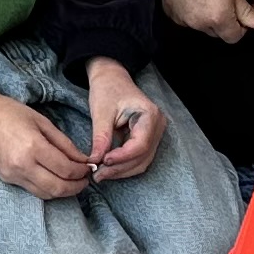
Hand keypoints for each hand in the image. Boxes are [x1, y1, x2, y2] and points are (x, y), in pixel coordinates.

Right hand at [0, 74, 92, 197]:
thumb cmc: (9, 112)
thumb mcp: (41, 121)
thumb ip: (64, 143)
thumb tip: (82, 159)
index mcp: (33, 147)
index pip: (66, 169)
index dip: (81, 171)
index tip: (88, 167)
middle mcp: (22, 165)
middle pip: (58, 188)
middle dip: (76, 187)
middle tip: (85, 180)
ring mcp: (13, 175)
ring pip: (45, 194)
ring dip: (63, 191)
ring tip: (72, 182)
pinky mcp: (6, 178)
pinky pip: (33, 190)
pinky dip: (48, 189)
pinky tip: (55, 179)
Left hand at [84, 59, 162, 180]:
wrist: (112, 79)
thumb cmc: (107, 89)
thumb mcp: (101, 112)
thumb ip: (101, 137)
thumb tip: (95, 161)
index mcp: (150, 115)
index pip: (140, 145)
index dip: (122, 158)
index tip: (103, 162)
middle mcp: (158, 126)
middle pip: (142, 157)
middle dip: (120, 169)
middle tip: (97, 175)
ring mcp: (155, 133)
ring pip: (142, 162)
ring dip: (121, 171)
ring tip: (101, 173)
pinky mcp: (148, 139)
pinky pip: (139, 158)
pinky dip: (124, 165)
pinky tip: (108, 167)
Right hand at [162, 0, 250, 42]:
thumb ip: (247, 13)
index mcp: (218, 18)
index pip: (233, 38)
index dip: (239, 28)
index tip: (238, 15)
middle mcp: (199, 23)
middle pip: (217, 34)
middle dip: (222, 23)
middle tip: (221, 1)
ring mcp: (182, 20)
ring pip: (201, 27)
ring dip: (206, 18)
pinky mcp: (171, 14)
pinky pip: (186, 21)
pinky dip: (191, 13)